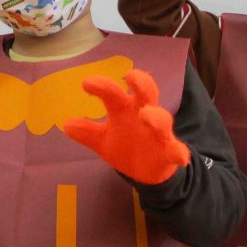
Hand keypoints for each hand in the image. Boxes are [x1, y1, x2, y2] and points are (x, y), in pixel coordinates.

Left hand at [64, 69, 190, 184]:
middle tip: (131, 76)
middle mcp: (143, 115)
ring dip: (156, 117)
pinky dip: (179, 153)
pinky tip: (180, 156)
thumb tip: (66, 125)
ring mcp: (159, 133)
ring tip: (147, 116)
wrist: (147, 170)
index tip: (86, 84)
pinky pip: (177, 150)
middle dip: (141, 84)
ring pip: (162, 120)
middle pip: (146, 93)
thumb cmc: (125, 145)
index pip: (115, 93)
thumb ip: (88, 133)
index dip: (103, 86)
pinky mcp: (169, 151)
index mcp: (126, 109)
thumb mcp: (103, 141)